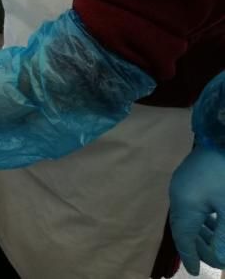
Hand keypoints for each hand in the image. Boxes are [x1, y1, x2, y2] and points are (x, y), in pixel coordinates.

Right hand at [170, 145, 224, 274]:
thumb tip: (220, 259)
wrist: (222, 134)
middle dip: (198, 246)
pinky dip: (203, 219)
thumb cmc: (224, 173)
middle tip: (211, 262)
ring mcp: (184, 184)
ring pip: (190, 216)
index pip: (183, 236)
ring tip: (213, 247)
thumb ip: (224, 235)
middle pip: (184, 227)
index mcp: (184, 203)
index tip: (196, 272)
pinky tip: (214, 224)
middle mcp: (179, 194)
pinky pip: (193, 205)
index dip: (190, 255)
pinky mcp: (192, 177)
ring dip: (201, 233)